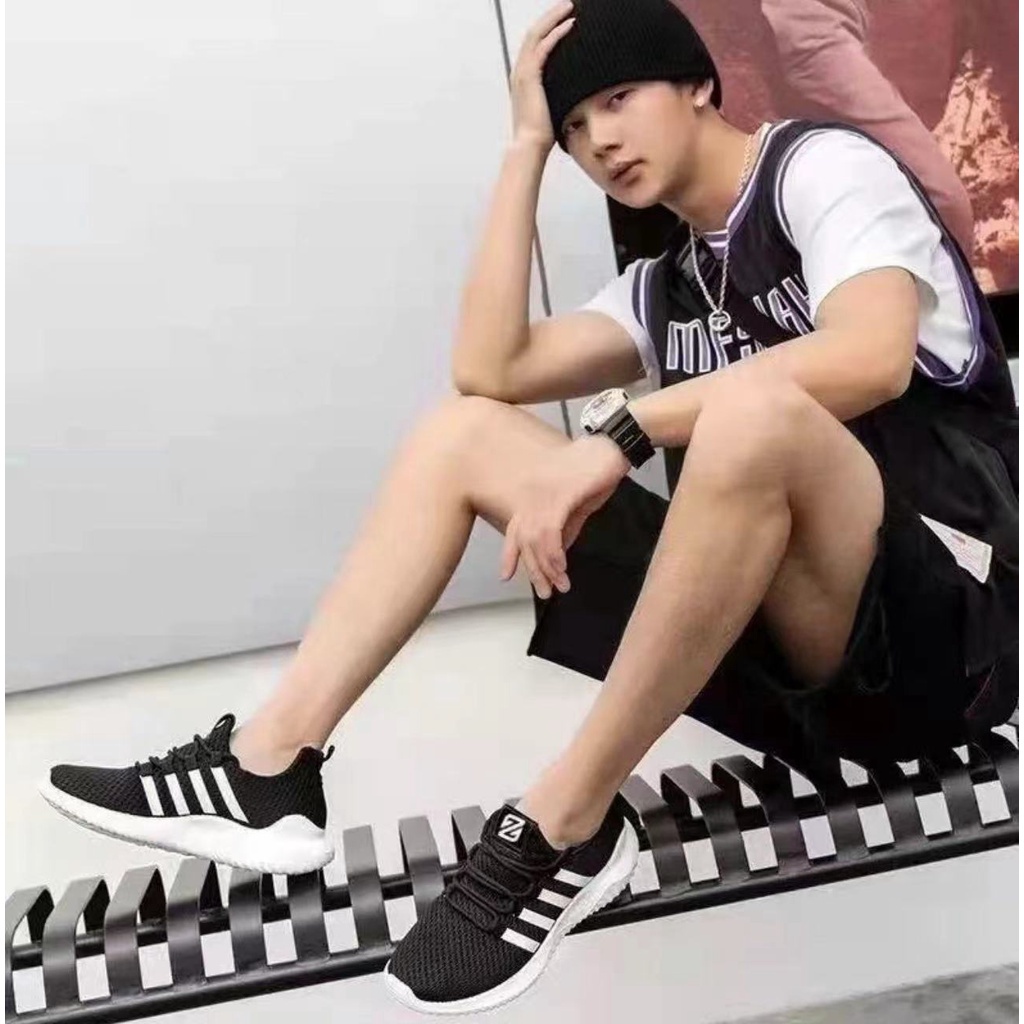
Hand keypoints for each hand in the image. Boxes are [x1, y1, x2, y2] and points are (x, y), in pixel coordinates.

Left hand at [500, 435, 630, 598]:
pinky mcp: (559, 494)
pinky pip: (550, 531)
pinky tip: (562, 569)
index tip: (506, 576)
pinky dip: (554, 553)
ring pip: (535, 539)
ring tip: (559, 587)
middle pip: (523, 540)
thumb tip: (558, 552)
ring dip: (546, 568)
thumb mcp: (579, 506)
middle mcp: (531, 495)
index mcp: (533, 496)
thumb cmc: (596, 473)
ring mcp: (543, 494)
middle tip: (544, 593)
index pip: (515, 529)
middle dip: (533, 570)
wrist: (612, 447)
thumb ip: (567, 527)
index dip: (509, 554)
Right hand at [510, 1, 575, 150]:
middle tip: (568, 4)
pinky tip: (570, 25)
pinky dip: (556, 34)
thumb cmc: (541, 133)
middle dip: (551, 15)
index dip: (548, 27)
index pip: (534, 43)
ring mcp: (522, 72)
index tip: (564, 18)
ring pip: (537, 34)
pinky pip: (543, 48)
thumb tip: (576, 92)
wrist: (530, 145)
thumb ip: (558, 94)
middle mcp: (520, 70)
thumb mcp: (551, 107)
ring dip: (554, 18)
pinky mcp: (529, 77)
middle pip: (534, 32)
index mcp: (523, 77)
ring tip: (570, 7)